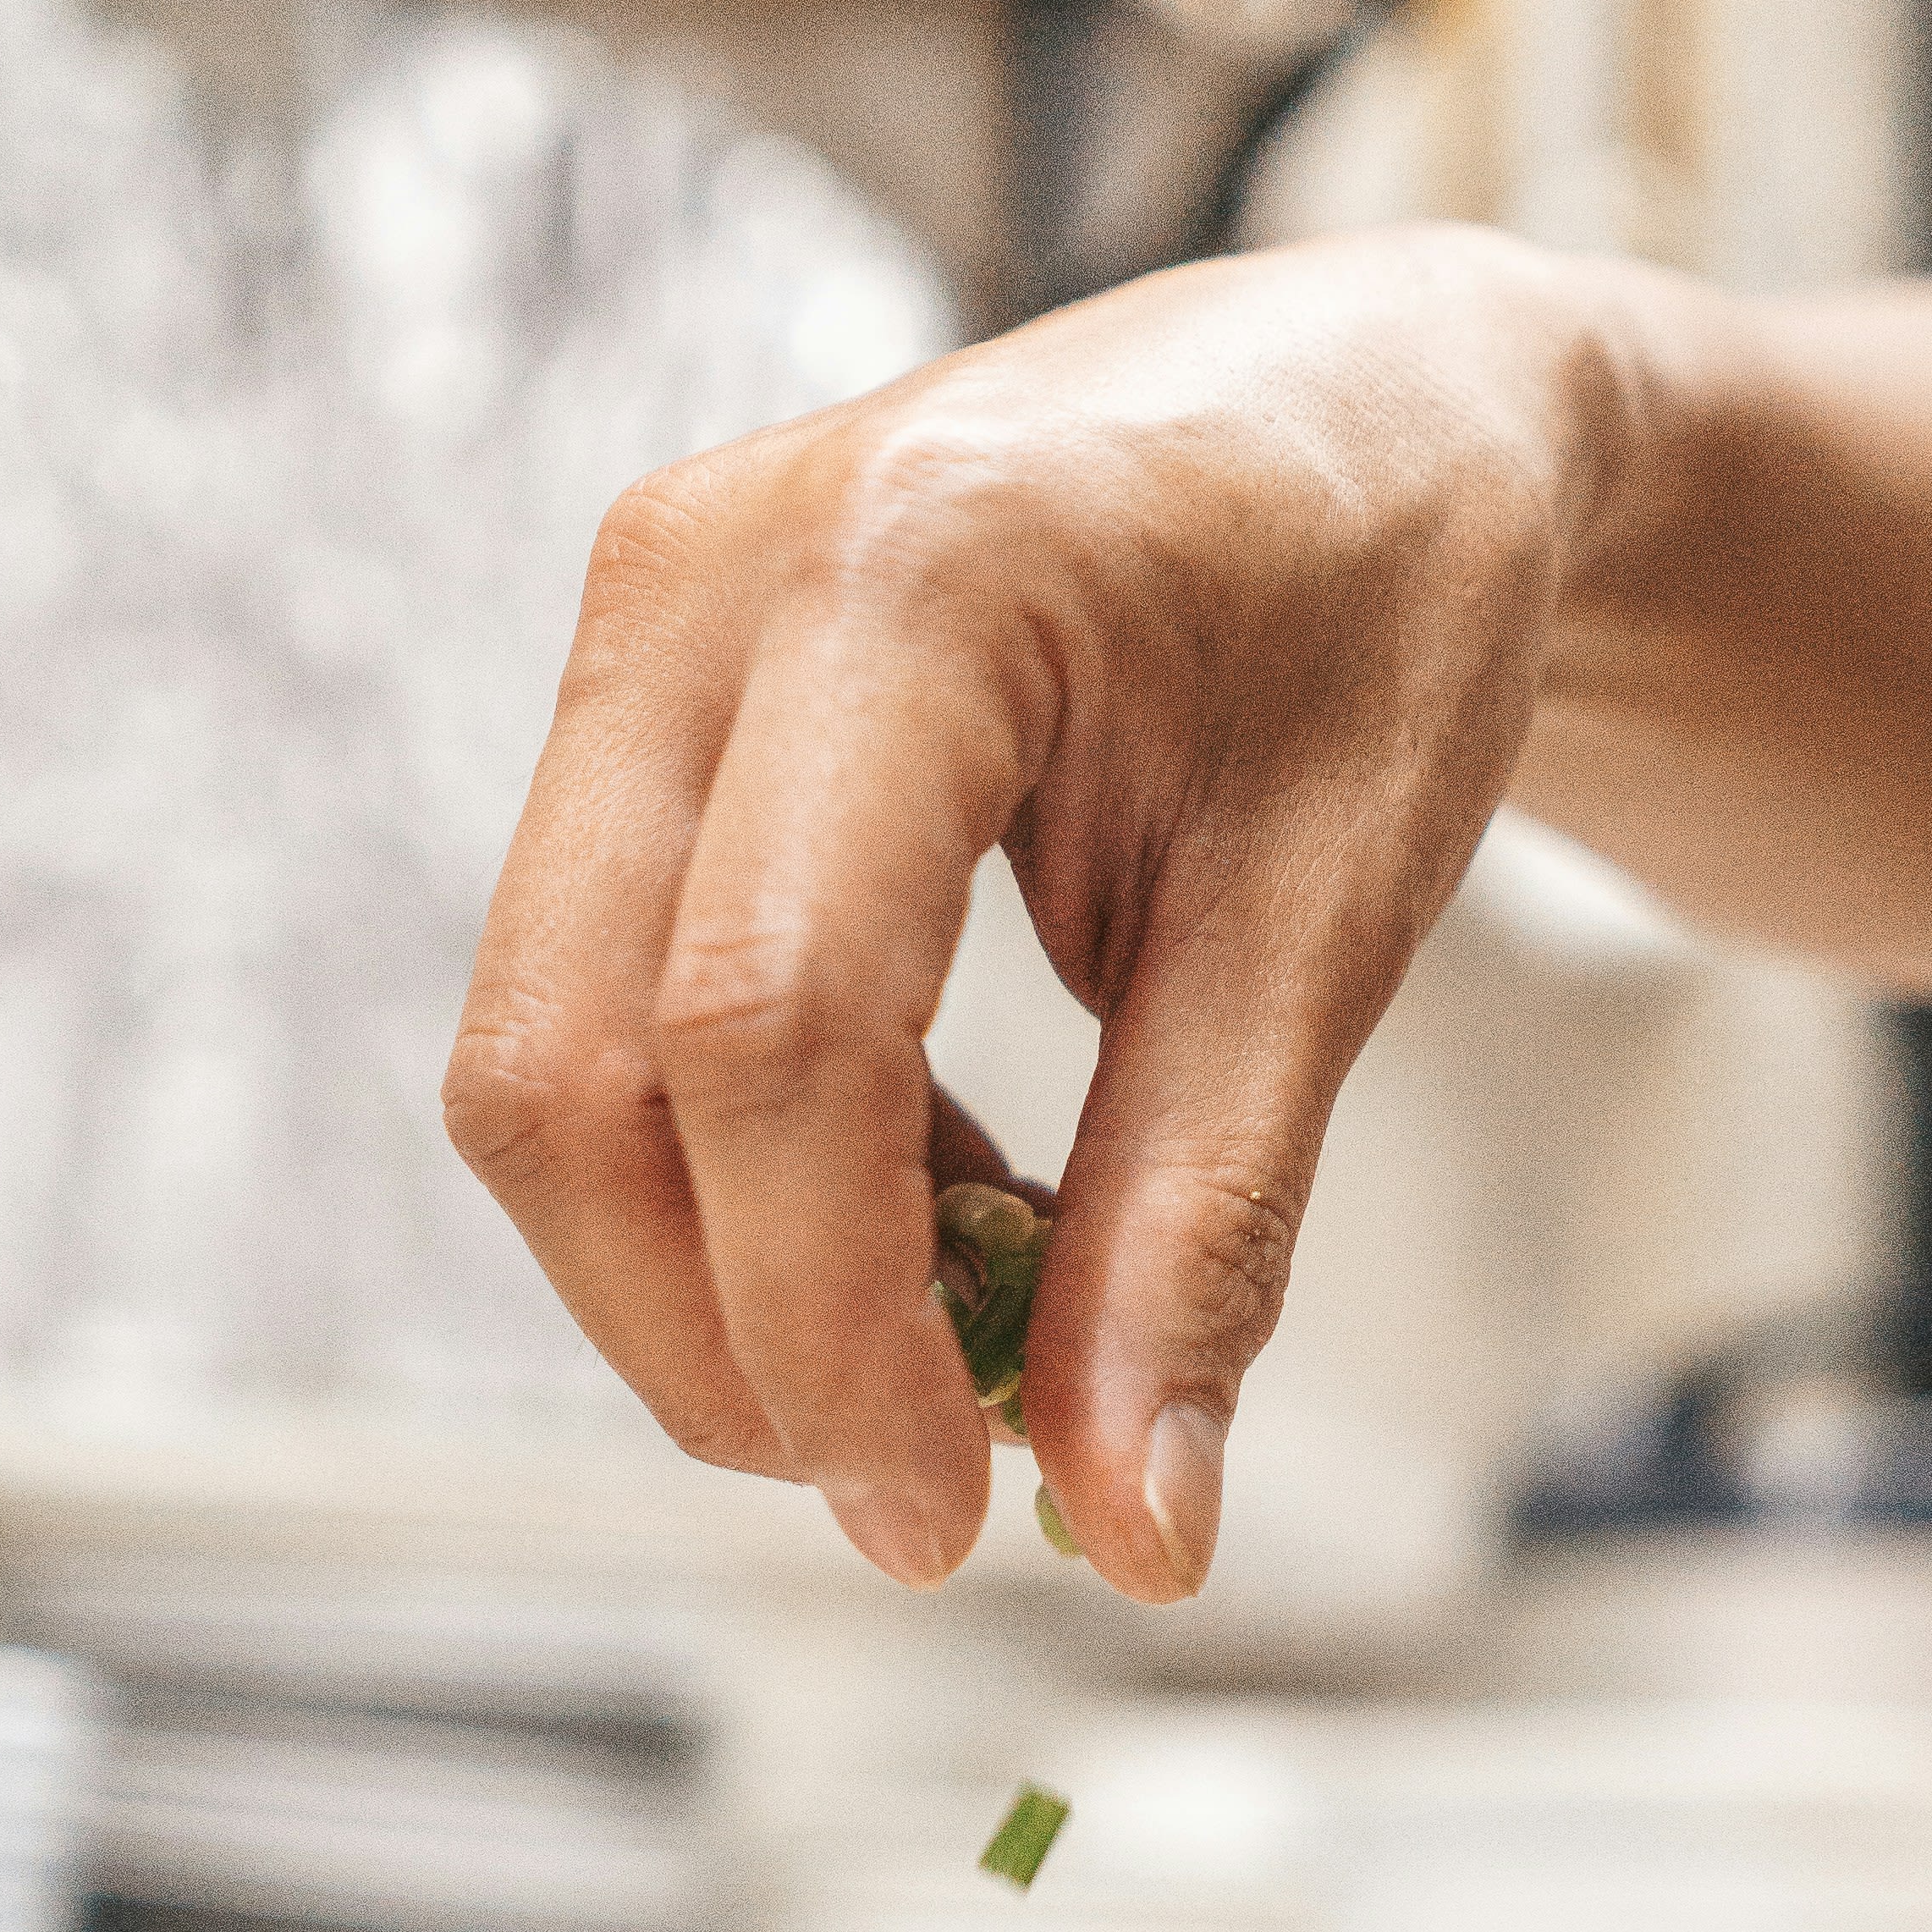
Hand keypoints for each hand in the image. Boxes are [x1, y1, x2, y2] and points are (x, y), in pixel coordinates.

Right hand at [445, 223, 1609, 1598]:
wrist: (1376, 397)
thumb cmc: (1388, 596)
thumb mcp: (1340, 913)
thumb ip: (1211, 1226)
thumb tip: (1135, 1533)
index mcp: (916, 571)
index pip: (765, 1027)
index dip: (825, 1321)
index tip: (943, 1514)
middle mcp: (709, 571)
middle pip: (571, 1067)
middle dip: (717, 1340)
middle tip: (917, 1494)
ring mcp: (640, 621)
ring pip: (543, 1062)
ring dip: (714, 1274)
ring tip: (961, 1336)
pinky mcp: (634, 699)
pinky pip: (597, 1009)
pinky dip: (739, 1176)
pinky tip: (930, 1202)